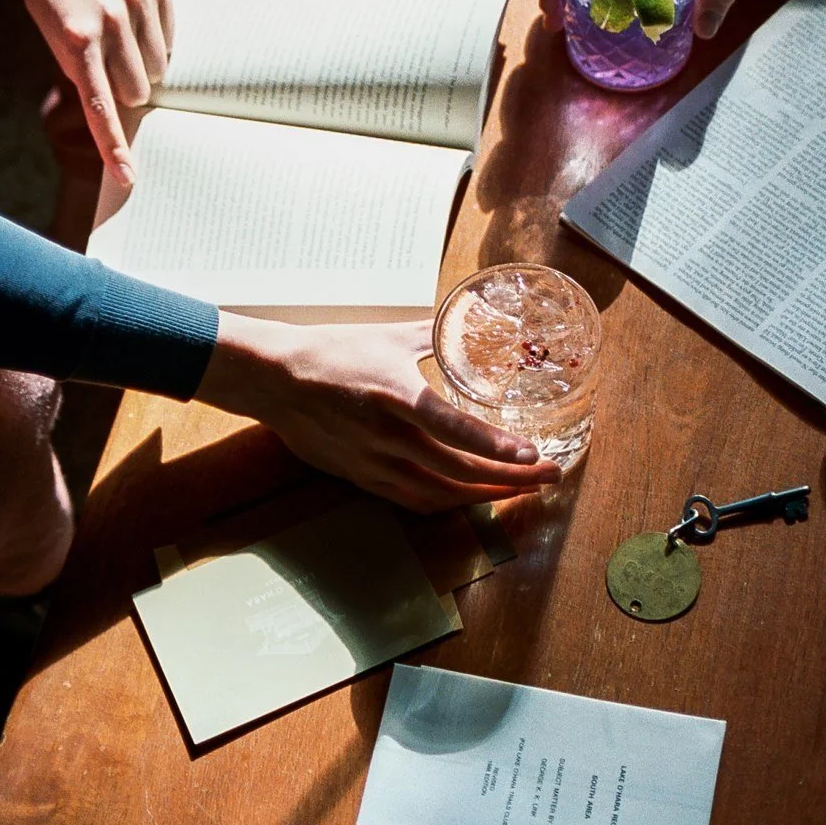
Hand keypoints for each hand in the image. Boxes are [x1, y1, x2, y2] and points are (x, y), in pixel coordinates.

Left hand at [0, 0, 172, 187]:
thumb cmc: (53, 5)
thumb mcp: (57, 46)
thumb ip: (88, 79)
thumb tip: (124, 121)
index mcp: (78, 40)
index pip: (101, 107)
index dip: (114, 146)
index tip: (128, 177)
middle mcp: (111, 20)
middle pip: (138, 91)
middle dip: (127, 88)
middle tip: (109, 64)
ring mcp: (137, 1)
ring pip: (159, 68)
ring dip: (143, 63)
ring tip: (120, 38)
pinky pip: (171, 39)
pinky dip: (156, 39)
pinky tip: (134, 22)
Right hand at [196, 313, 563, 511]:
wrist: (275, 379)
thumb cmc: (332, 351)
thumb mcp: (390, 336)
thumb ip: (435, 334)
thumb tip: (473, 322)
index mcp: (396, 395)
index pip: (454, 429)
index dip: (496, 446)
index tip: (532, 454)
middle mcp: (387, 436)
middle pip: (459, 469)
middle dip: (511, 476)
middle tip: (550, 474)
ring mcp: (374, 464)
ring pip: (441, 492)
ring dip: (486, 494)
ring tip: (523, 489)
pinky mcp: (362, 478)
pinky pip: (415, 501)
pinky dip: (451, 502)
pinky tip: (475, 497)